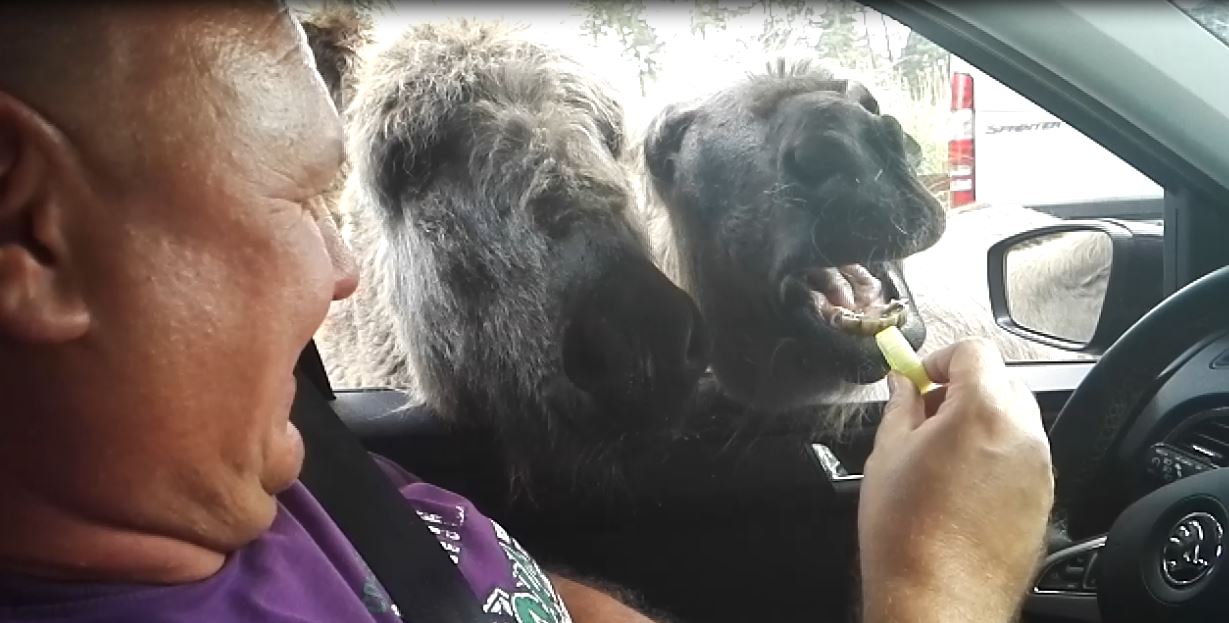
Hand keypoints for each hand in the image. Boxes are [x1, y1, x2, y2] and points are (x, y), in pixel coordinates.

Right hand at [858, 339, 1053, 622]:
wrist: (938, 599)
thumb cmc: (908, 536)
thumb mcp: (887, 454)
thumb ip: (900, 406)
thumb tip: (903, 383)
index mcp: (981, 411)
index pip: (973, 351)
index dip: (941, 358)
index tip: (921, 378)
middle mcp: (1022, 434)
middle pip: (1000, 381)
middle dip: (962, 389)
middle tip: (925, 415)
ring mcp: (1040, 469)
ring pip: (1014, 420)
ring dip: (981, 422)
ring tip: (940, 456)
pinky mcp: (1044, 499)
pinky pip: (1023, 458)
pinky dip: (997, 457)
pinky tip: (960, 486)